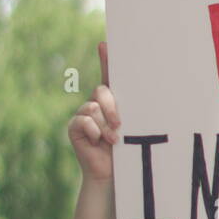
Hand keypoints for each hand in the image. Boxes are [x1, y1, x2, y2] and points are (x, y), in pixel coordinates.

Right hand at [67, 42, 120, 182]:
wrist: (111, 174)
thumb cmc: (127, 151)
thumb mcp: (133, 128)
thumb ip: (131, 111)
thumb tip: (144, 96)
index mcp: (113, 102)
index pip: (109, 76)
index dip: (106, 59)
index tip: (105, 44)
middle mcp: (96, 104)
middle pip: (102, 91)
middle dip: (112, 108)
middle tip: (120, 125)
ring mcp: (83, 115)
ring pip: (93, 108)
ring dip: (105, 126)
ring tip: (113, 141)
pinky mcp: (74, 126)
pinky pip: (83, 120)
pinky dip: (94, 131)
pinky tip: (97, 142)